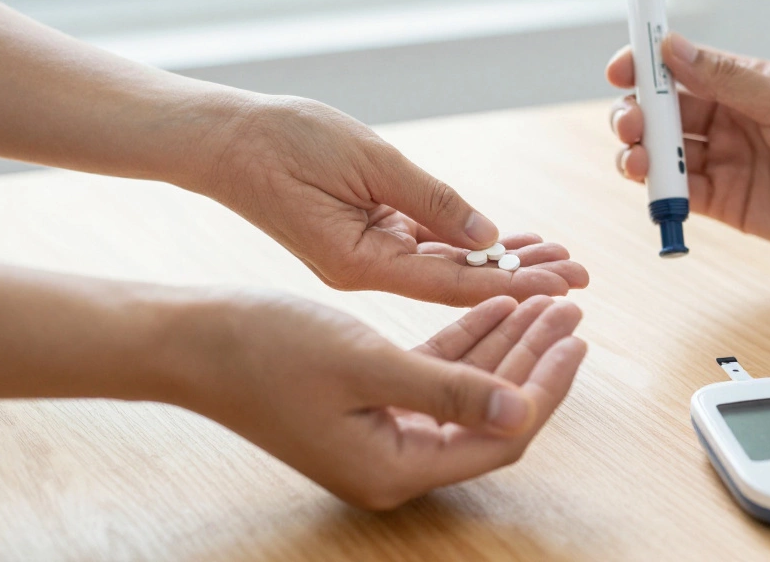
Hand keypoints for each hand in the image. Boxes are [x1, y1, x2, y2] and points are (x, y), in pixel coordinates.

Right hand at [169, 292, 587, 509]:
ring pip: (467, 387)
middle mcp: (393, 459)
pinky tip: (497, 303)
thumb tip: (523, 413)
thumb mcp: (369, 365)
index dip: (545, 389)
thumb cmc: (269, 350)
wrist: (193, 340)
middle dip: (534, 359)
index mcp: (395, 467)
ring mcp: (380, 430)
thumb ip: (450, 391)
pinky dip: (466, 338)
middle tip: (570, 309)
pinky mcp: (367, 399)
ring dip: (506, 343)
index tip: (576, 340)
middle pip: (490, 412)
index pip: (500, 436)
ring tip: (547, 300)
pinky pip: (433, 371)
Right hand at [194, 95, 587, 305]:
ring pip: (445, 266)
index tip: (564, 286)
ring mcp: (361, 259)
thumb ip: (432, 202)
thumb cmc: (284, 142)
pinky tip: (505, 242)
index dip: (515, 285)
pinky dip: (464, 245)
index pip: (455, 284)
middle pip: (458, 282)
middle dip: (521, 277)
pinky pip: (423, 247)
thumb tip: (488, 239)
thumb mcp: (369, 162)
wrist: (221, 137)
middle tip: (580, 272)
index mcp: (361, 263)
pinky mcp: (357, 241)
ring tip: (557, 256)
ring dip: (500, 260)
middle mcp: (365, 272)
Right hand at [606, 33, 769, 256]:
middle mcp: (726, 119)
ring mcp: (723, 161)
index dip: (644, 65)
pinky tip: (655, 191)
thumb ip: (726, 78)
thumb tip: (671, 46)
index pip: (678, 67)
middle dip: (635, 115)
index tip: (620, 70)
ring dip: (640, 153)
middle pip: (660, 112)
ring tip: (639, 159)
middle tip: (632, 125)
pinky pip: (680, 195)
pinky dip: (660, 194)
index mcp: (741, 84)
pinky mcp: (725, 203)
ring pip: (662, 154)